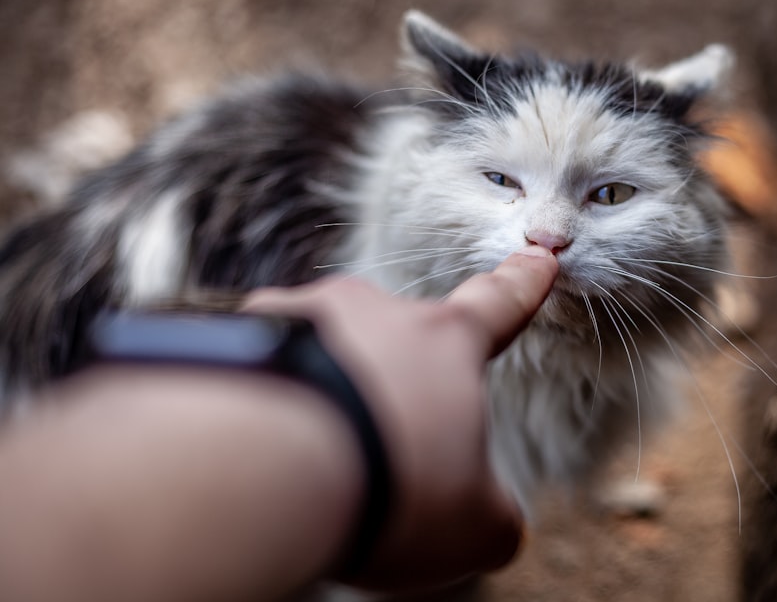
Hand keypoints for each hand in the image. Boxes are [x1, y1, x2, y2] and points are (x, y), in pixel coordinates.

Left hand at [242, 245, 558, 591]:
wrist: (262, 473)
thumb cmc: (384, 489)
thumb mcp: (470, 526)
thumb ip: (491, 514)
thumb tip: (492, 522)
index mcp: (445, 341)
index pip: (497, 305)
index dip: (520, 285)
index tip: (536, 259)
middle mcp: (373, 310)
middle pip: (393, 338)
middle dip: (389, 384)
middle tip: (375, 449)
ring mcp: (298, 313)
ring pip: (320, 349)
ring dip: (323, 391)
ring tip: (309, 458)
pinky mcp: (233, 335)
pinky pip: (257, 364)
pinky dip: (261, 398)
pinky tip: (254, 445)